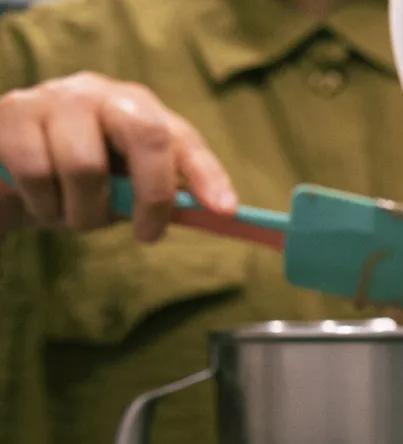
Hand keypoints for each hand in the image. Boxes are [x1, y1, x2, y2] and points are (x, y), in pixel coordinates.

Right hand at [0, 73, 234, 241]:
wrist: (4, 170)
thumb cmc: (78, 182)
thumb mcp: (124, 189)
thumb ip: (163, 197)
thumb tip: (216, 215)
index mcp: (139, 110)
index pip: (182, 138)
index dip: (207, 174)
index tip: (225, 211)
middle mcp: (101, 94)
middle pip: (145, 134)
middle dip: (153, 194)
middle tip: (146, 235)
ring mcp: (53, 98)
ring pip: (85, 166)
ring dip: (82, 212)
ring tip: (73, 215)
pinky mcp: (9, 113)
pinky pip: (35, 170)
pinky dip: (42, 203)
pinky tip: (40, 202)